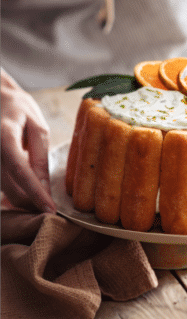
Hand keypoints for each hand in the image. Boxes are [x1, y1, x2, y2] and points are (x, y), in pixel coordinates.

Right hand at [1, 69, 55, 212]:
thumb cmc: (17, 108)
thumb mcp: (36, 127)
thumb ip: (40, 157)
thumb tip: (45, 188)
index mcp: (5, 137)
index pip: (21, 171)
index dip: (36, 194)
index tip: (50, 210)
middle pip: (10, 188)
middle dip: (32, 203)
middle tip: (50, 207)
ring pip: (5, 190)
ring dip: (24, 198)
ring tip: (40, 197)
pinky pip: (1, 184)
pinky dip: (15, 190)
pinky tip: (27, 189)